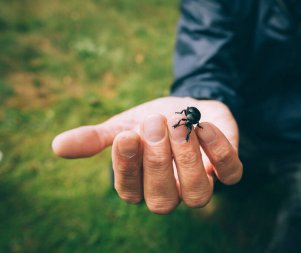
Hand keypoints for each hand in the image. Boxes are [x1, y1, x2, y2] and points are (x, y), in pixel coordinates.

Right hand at [52, 96, 242, 212]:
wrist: (185, 107)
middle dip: (157, 162)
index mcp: (142, 186)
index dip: (127, 166)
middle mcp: (172, 192)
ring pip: (198, 195)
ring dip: (186, 158)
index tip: (126, 134)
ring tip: (177, 124)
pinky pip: (231, 174)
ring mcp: (201, 181)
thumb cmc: (150, 123)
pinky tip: (203, 125)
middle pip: (164, 200)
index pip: (131, 191)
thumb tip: (57, 146)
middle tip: (153, 124)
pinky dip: (219, 151)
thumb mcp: (123, 126)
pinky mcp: (226, 168)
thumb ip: (95, 139)